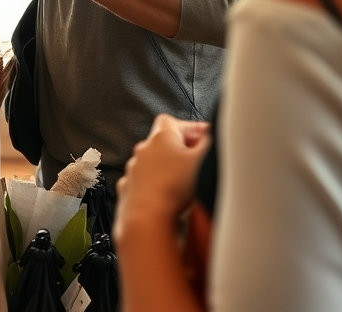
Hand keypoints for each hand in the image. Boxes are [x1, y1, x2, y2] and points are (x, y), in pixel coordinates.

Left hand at [115, 114, 210, 241]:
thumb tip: (212, 133)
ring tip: (186, 184)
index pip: (173, 122)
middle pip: (163, 142)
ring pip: (153, 163)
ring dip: (168, 170)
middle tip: (198, 163)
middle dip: (181, 151)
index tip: (205, 140)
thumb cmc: (174, 188)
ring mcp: (134, 169)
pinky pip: (145, 183)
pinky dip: (157, 187)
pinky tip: (169, 198)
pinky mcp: (130, 189)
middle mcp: (143, 149)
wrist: (148, 218)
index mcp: (160, 137)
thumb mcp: (203, 159)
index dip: (190, 128)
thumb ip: (210, 142)